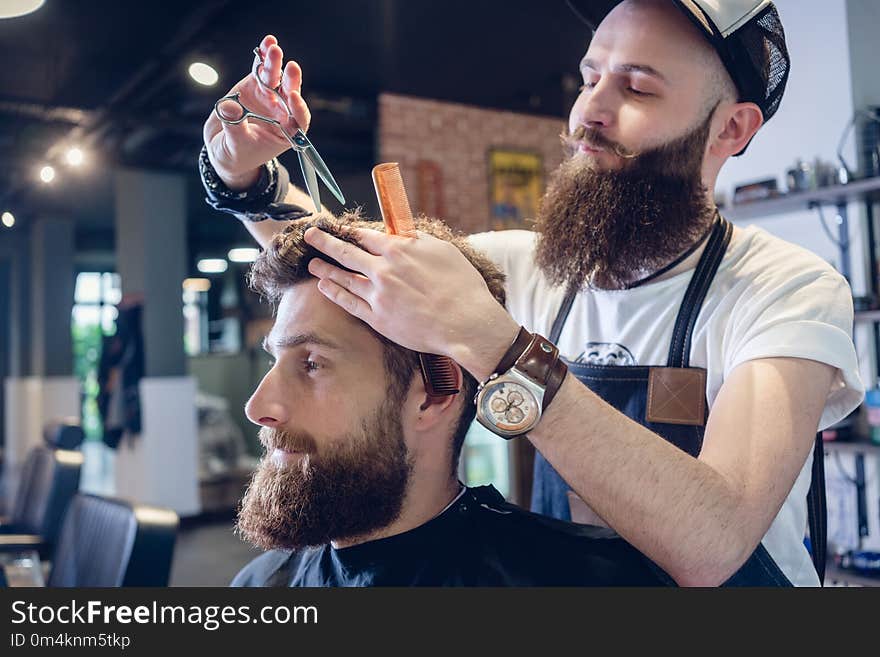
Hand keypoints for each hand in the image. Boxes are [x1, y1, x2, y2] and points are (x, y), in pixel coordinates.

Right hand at [202, 34, 311, 188]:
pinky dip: (262, 58)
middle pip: (290, 94)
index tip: (293, 97)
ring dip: (276, 64)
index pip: (299, 120)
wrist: (222, 149)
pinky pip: (261, 70)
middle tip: (291, 67)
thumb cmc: (235, 155)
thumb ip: (234, 127)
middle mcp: (281, 113)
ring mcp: (268, 98)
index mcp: (286, 133)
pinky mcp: (254, 87)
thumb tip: (230, 107)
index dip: (299, 108)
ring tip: (274, 49)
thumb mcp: (235, 146)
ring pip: (276, 79)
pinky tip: (266, 44)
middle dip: (291, 81)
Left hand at [303, 226, 520, 379]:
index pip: (367, 236)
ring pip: (343, 278)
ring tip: (312, 263)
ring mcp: (378, 295)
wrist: (466, 323)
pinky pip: (349, 303)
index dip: (352, 231)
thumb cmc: (462, 287)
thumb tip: (404, 233)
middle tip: (309, 235)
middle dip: (325, 242)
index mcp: (400, 250)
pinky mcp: (378, 319)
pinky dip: (334, 293)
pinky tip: (324, 286)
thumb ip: (419, 240)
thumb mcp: (444, 252)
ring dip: (325, 268)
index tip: (341, 228)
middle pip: (346, 252)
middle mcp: (384, 270)